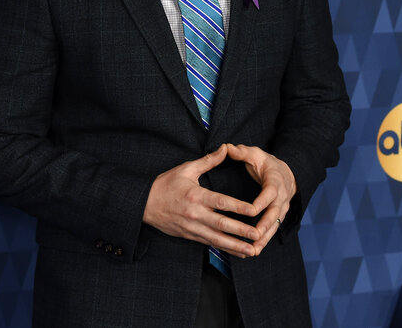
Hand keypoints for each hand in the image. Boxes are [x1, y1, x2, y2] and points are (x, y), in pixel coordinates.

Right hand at [143, 145, 261, 257]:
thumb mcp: (186, 169)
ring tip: (252, 251)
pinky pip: (210, 244)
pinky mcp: (190, 236)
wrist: (143, 204)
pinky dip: (225, 249)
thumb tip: (226, 149)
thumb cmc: (166, 184)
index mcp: (196, 196)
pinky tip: (238, 253)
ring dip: (235, 246)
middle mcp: (195, 214)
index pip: (221, 202)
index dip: (238, 207)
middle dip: (241, 232)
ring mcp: (192, 227)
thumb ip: (208, 161)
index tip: (254, 211)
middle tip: (258, 235)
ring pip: (217, 239)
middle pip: (222, 224)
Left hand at [224, 143, 296, 252]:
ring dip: (265, 238)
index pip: (269, 193)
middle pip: (274, 214)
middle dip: (264, 226)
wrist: (287, 173)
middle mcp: (281, 197)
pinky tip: (254, 251)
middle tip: (254, 236)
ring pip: (274, 226)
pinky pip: (272, 230)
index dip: (261, 202)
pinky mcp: (279, 217)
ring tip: (253, 250)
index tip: (251, 210)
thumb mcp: (256, 154)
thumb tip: (227, 147)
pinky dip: (264, 241)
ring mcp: (282, 209)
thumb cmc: (267, 163)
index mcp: (275, 181)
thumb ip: (242, 152)